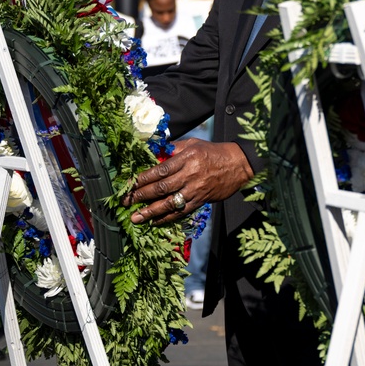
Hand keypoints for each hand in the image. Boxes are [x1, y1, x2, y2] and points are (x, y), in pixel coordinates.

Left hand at [124, 138, 253, 224]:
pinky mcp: (201, 200)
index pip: (160, 170)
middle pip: (161, 187)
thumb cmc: (214, 152)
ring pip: (169, 203)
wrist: (238, 164)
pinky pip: (181, 211)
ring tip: (136, 218)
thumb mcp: (193, 143)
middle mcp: (190, 174)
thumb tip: (154, 154)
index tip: (130, 184)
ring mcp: (195, 189)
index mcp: (186, 158)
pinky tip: (155, 222)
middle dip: (141, 196)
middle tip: (126, 202)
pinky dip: (167, 218)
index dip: (143, 179)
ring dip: (150, 211)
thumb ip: (173, 149)